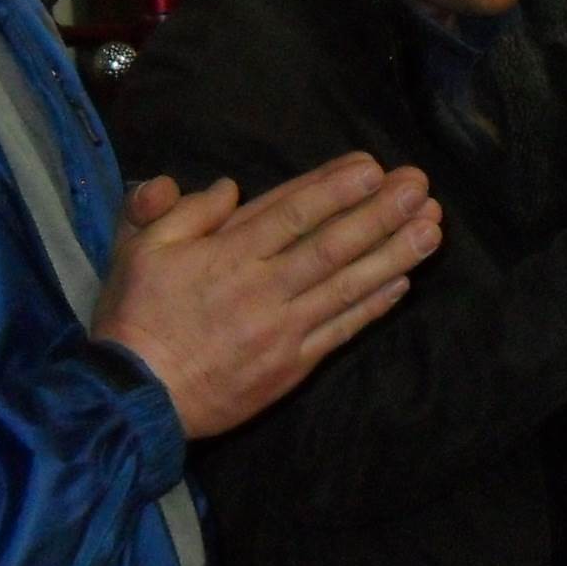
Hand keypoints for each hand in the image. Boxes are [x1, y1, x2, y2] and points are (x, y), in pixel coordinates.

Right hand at [96, 155, 441, 435]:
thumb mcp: (139, 248)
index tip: (373, 167)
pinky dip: (373, 307)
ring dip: (393, 255)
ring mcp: (282, 330)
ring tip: (431, 229)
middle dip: (381, 214)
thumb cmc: (135, 316)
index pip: (292, 212)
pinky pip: (340, 330)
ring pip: (347, 287)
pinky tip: (403, 283)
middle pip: (332, 245)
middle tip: (420, 188)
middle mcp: (263, 288)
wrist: (137, 398)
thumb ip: (180, 211)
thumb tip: (227, 188)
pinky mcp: (291, 366)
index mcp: (227, 254)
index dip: (335, 189)